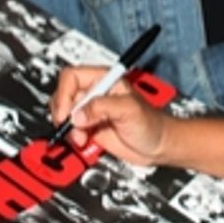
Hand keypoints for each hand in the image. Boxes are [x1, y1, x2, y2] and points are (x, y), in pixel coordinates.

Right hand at [51, 65, 169, 163]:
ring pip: (65, 114)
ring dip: (69, 127)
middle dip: (65, 113)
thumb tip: (77, 115)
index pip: (72, 77)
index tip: (67, 113)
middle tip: (72, 126)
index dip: (64, 94)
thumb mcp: (128, 109)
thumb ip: (101, 108)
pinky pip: (71, 130)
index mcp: (104, 80)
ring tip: (82, 136)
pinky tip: (84, 141)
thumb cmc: (153, 123)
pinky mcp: (91, 128)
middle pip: (64, 95)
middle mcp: (95, 93)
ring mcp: (91, 111)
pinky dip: (72, 137)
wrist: (159, 146)